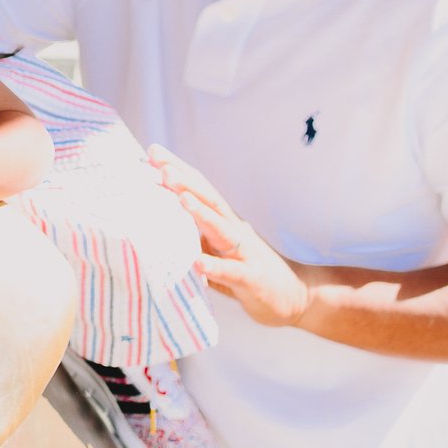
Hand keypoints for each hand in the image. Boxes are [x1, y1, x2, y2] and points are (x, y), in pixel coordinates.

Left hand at [149, 145, 312, 329]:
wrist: (294, 295)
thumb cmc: (246, 269)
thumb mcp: (216, 247)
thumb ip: (192, 234)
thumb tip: (156, 219)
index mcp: (223, 221)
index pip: (199, 189)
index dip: (179, 170)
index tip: (153, 151)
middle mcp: (234, 230)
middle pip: (209, 200)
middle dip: (184, 181)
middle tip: (161, 165)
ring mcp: (244, 253)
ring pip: (221, 229)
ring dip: (200, 213)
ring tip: (181, 198)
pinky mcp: (252, 279)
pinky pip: (232, 272)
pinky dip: (215, 266)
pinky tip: (197, 262)